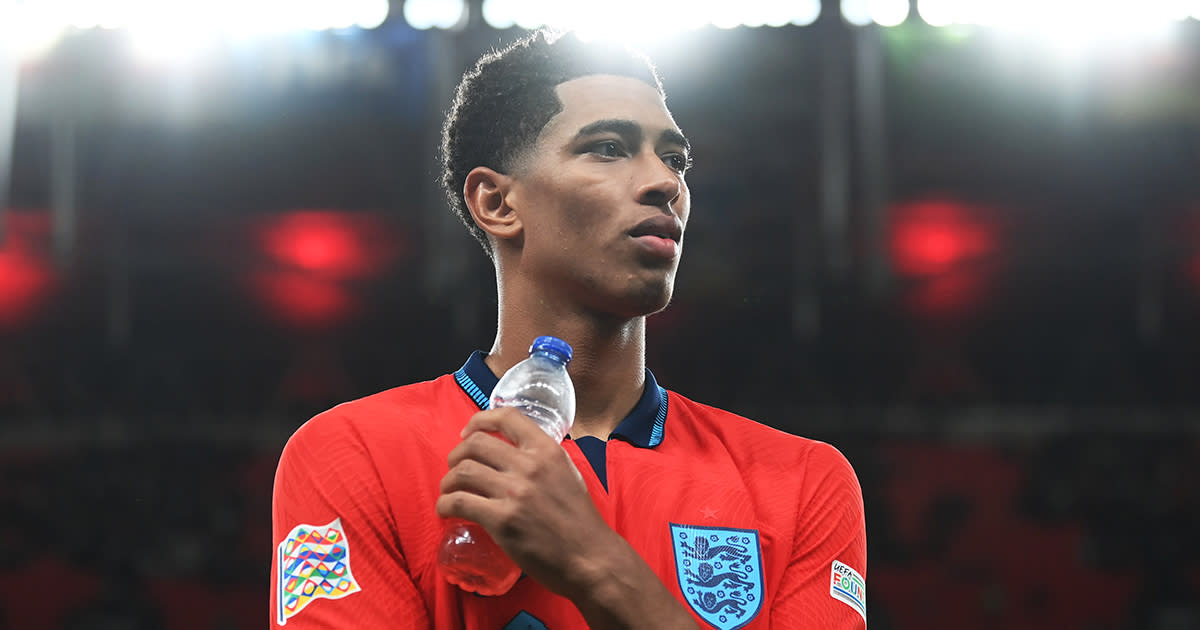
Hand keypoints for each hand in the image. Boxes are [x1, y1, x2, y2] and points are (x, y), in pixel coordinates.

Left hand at [435, 407, 610, 596]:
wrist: (590, 557)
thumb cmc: (580, 520)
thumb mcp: (567, 474)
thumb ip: (542, 460)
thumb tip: (514, 452)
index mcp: (547, 450)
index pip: (506, 417)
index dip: (479, 420)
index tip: (467, 432)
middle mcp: (529, 465)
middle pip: (475, 443)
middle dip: (456, 455)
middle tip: (455, 469)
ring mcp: (514, 493)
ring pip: (462, 471)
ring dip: (448, 481)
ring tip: (449, 491)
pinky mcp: (501, 520)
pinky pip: (458, 502)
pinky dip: (444, 505)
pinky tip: (446, 511)